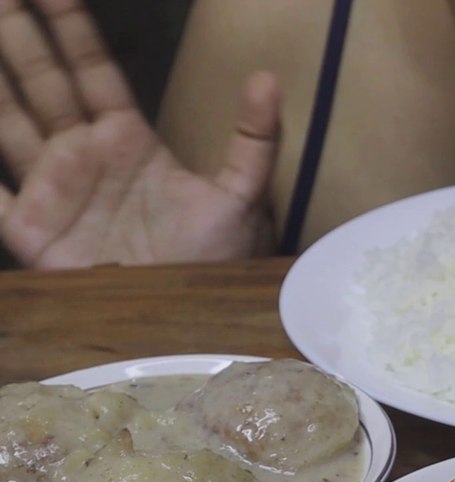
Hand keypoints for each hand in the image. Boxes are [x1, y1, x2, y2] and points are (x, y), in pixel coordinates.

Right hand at [0, 0, 279, 267]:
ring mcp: (51, 189)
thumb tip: (268, 78)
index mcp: (128, 141)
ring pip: (5, 120)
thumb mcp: (243, 195)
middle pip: (40, 81)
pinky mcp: (28, 230)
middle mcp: (82, 156)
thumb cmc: (216, 261)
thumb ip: (254, 138)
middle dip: (19, 36)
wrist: (186, 320)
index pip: (92, 69)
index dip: (71, 27)